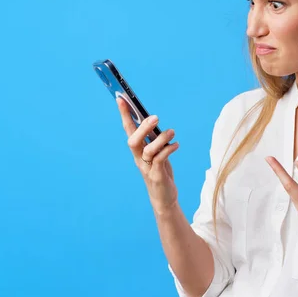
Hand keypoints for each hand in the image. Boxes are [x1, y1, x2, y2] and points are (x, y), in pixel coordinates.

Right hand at [117, 97, 179, 215]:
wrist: (163, 197)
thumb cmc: (159, 171)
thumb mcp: (157, 152)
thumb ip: (154, 138)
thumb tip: (153, 120)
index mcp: (137, 150)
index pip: (128, 129)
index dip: (124, 115)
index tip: (121, 98)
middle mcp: (138, 158)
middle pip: (132, 141)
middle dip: (142, 128)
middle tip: (155, 117)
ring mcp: (146, 167)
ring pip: (148, 150)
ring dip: (161, 138)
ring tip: (172, 132)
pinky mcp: (156, 176)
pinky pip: (160, 159)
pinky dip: (168, 150)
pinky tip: (176, 144)